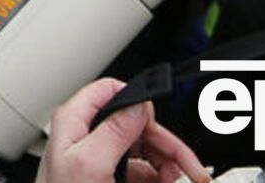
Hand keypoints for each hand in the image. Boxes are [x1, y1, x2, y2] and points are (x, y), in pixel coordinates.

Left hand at [36, 78, 209, 182]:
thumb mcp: (90, 165)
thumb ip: (113, 131)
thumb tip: (137, 105)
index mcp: (75, 121)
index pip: (110, 91)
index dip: (140, 104)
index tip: (161, 129)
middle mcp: (86, 134)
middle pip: (136, 124)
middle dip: (165, 145)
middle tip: (188, 167)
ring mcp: (97, 157)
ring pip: (142, 148)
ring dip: (165, 164)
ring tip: (173, 179)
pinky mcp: (106, 176)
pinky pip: (140, 169)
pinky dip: (156, 177)